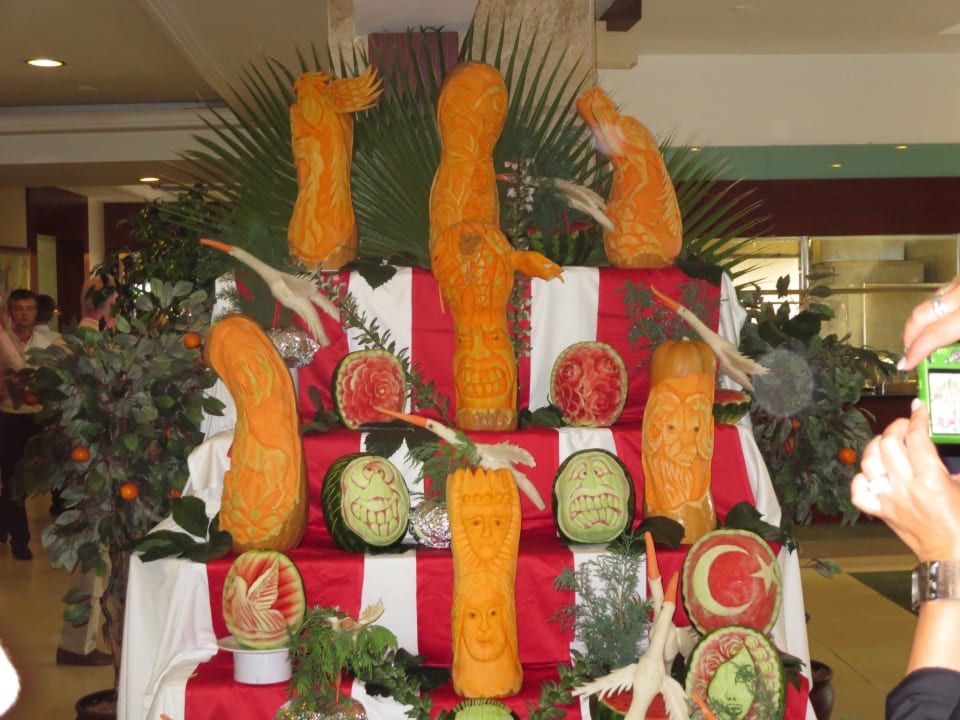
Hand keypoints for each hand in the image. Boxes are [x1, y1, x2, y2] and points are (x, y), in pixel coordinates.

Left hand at [851, 399, 959, 561]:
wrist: (953, 557)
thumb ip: (954, 466)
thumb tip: (944, 442)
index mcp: (930, 480)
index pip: (916, 438)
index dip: (916, 418)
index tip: (918, 409)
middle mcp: (905, 487)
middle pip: (888, 444)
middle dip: (896, 428)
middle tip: (906, 426)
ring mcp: (889, 500)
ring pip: (868, 463)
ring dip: (876, 447)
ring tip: (888, 443)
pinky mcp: (881, 513)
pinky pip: (859, 492)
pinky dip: (862, 479)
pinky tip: (873, 473)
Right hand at [899, 276, 959, 371]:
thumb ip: (958, 347)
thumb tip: (944, 361)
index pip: (931, 335)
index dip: (915, 353)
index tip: (906, 364)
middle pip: (919, 316)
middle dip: (909, 337)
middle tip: (907, 352)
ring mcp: (959, 281)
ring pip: (927, 303)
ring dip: (920, 323)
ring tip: (920, 338)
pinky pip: (940, 294)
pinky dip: (934, 309)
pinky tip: (938, 319)